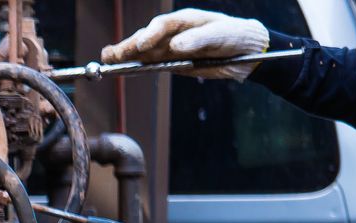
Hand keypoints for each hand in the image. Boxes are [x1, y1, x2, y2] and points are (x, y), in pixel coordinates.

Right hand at [101, 8, 269, 77]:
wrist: (248, 53)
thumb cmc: (236, 37)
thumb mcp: (221, 35)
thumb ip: (199, 39)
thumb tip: (175, 45)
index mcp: (186, 20)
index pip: (162, 25)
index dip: (150, 34)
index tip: (140, 45)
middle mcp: (174, 33)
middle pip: (147, 37)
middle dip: (129, 46)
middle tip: (112, 55)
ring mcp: (171, 48)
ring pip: (143, 51)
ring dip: (125, 56)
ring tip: (107, 61)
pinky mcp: (170, 62)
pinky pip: (149, 64)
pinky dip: (134, 67)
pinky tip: (119, 68)